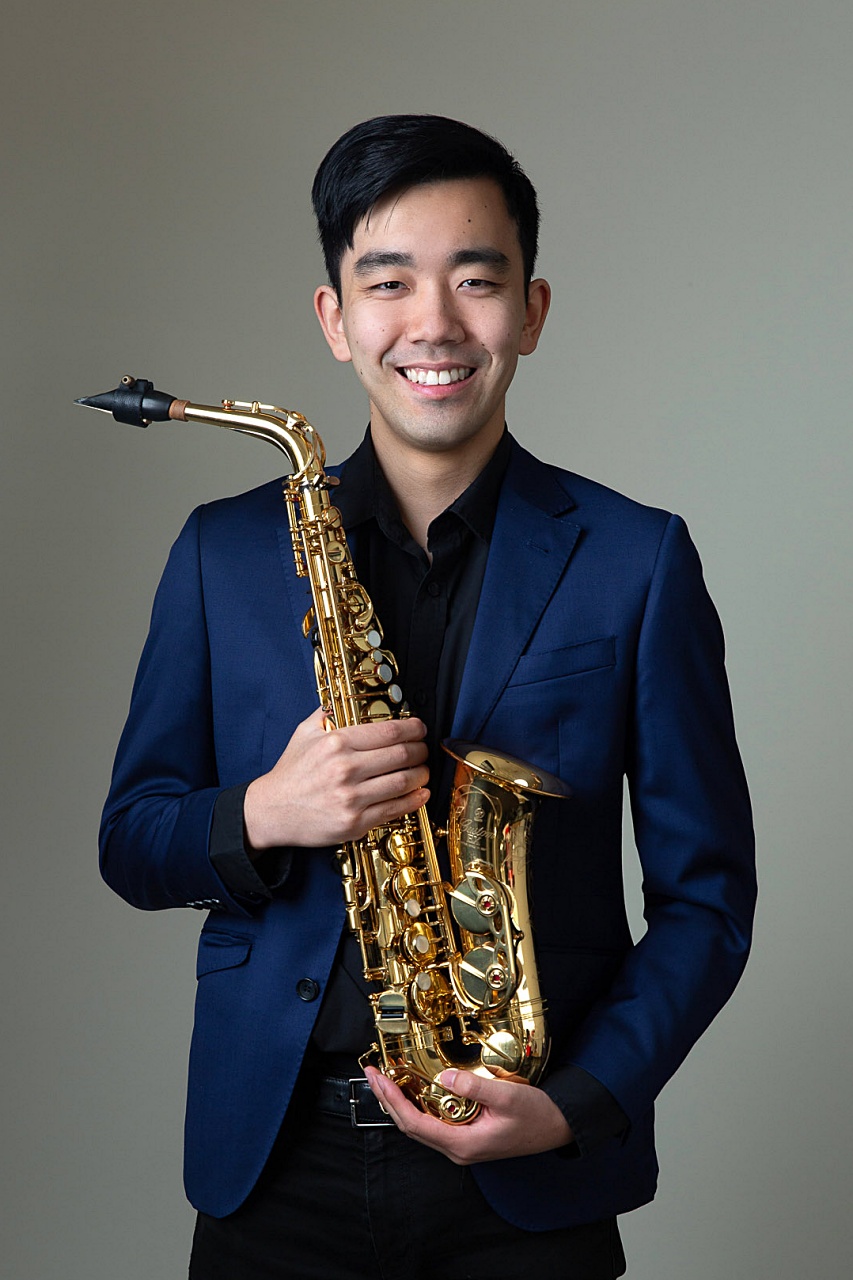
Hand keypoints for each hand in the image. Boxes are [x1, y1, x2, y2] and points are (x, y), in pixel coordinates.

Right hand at [243, 707, 429, 850]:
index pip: (389, 732)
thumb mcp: (304, 733)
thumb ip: (327, 712)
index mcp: (336, 743)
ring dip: (421, 775)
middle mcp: (345, 769)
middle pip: (401, 755)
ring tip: (423, 770)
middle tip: (423, 749)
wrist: (271, 811)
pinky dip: (414, 800)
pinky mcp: (354, 822)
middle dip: (421, 751)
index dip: (413, 729)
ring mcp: (351, 798)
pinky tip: (420, 793)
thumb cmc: (290, 773)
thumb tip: (346, 697)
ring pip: (403, 782)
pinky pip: (394, 809)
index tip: (419, 728)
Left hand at [365, 1066, 573, 1164]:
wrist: (558, 1127)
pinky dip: (418, 1105)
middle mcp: (457, 1148)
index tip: (378, 1078)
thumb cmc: (536, 1116)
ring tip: (386, 1080)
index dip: (392, 1100)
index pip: (414, 1123)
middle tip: (373, 1074)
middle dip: (388, 1100)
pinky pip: (434, 1122)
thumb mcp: (506, 1096)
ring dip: (401, 1103)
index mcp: (462, 1143)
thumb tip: (446, 1078)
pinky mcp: (467, 1136)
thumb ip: (474, 1087)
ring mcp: (462, 1144)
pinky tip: (415, 1090)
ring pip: (420, 1126)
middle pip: (411, 1126)